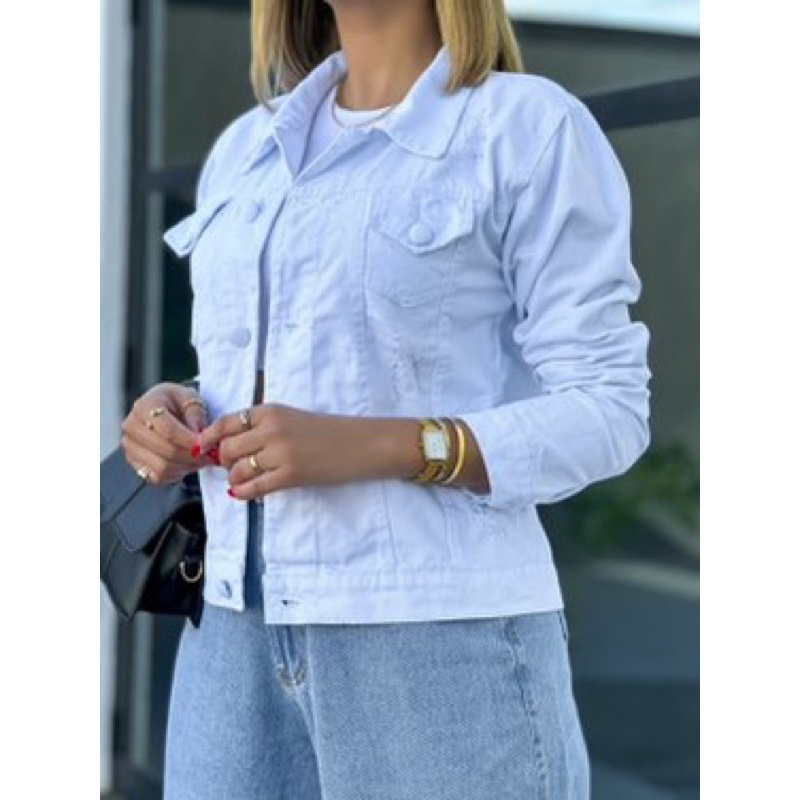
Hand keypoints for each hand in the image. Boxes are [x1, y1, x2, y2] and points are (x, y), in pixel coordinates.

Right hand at [120, 382, 214, 484]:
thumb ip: (195, 413)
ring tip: (201, 460)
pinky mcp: (134, 462)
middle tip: (210, 456)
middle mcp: (132, 426)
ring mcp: (130, 446)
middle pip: (166, 450)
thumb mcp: (191, 399)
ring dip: (186, 466)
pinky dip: (176, 474)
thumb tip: (198, 434)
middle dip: (192, 456)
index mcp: (145, 406)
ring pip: (162, 467)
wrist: (166, 409)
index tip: (208, 446)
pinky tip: (187, 464)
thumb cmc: (179, 403)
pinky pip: (157, 476)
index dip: (190, 441)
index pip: (168, 431)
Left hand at [198, 404, 376, 499]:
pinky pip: (254, 487)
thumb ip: (263, 427)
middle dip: (223, 461)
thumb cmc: (329, 432)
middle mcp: (271, 429)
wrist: (362, 444)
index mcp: (270, 411)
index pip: (226, 422)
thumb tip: (228, 444)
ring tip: (241, 481)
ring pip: (238, 470)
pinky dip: (244, 493)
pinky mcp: (290, 475)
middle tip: (229, 468)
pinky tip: (243, 493)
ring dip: (234, 479)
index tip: (200, 448)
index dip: (208, 437)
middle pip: (227, 449)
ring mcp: (280, 453)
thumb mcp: (292, 418)